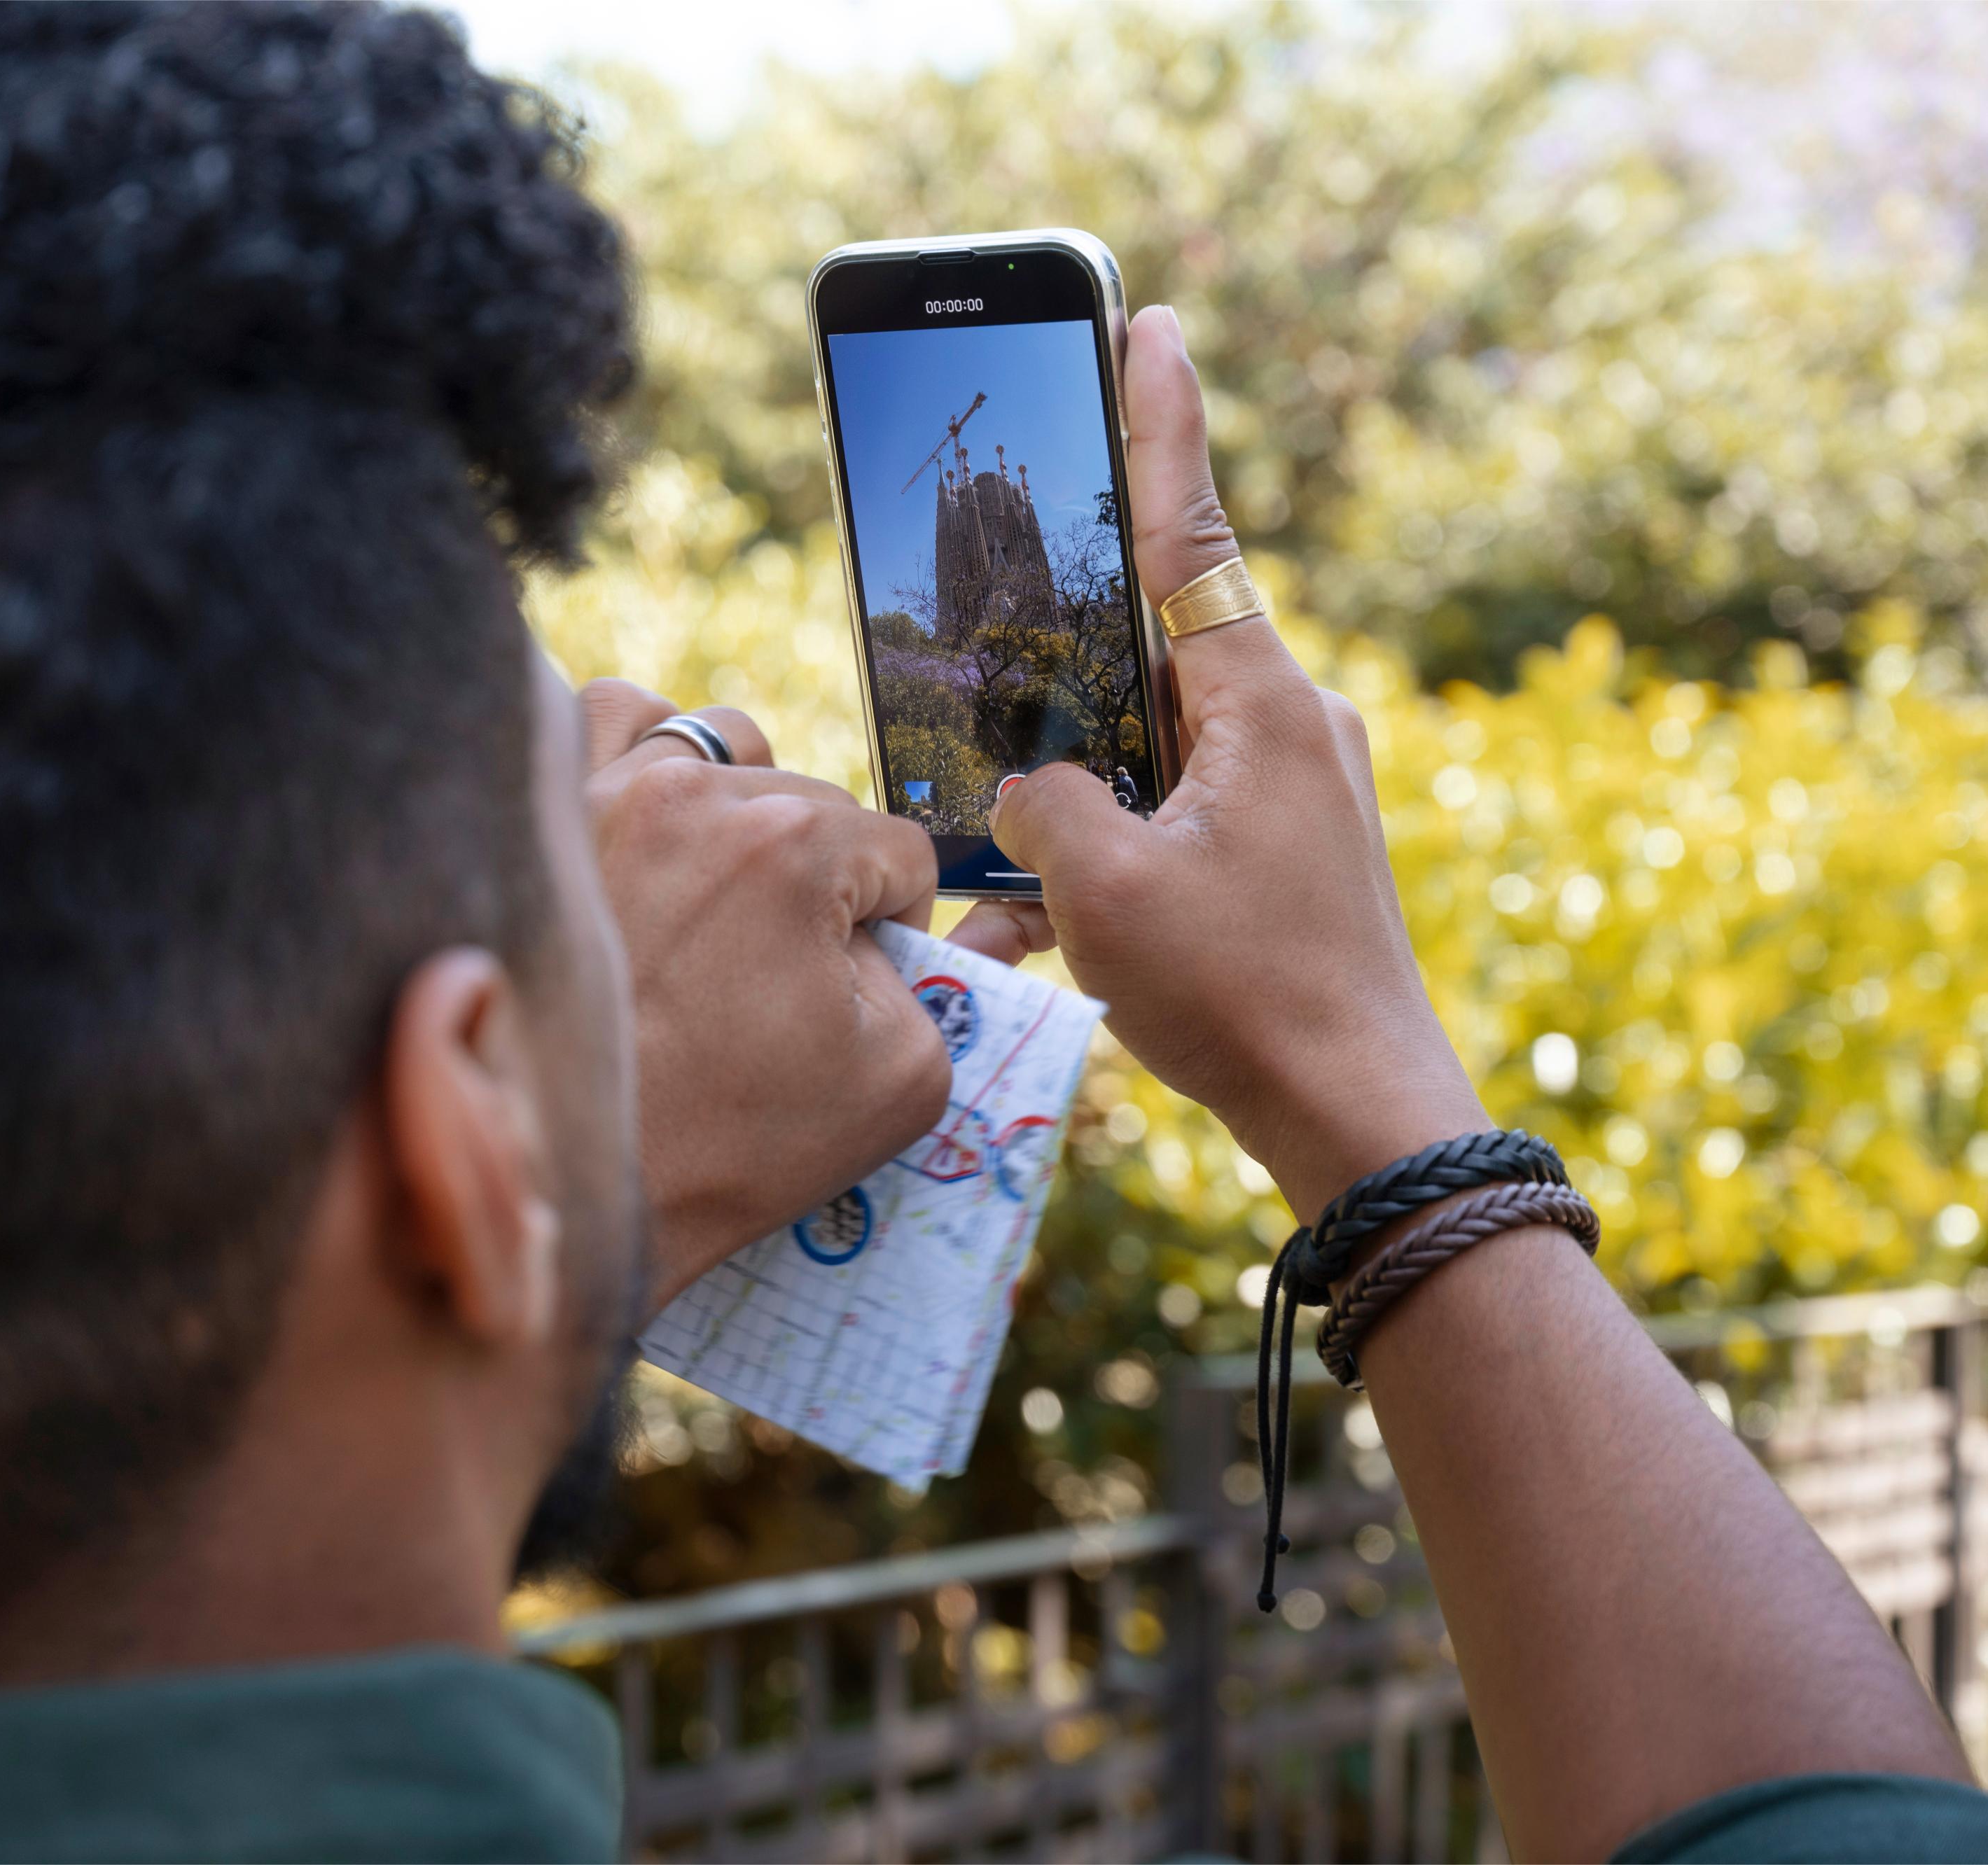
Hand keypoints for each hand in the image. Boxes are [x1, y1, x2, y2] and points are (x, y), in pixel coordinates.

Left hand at [582, 682, 953, 1311]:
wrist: (571, 1185)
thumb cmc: (731, 1143)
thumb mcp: (899, 1079)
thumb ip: (951, 982)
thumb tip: (923, 931)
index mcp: (793, 845)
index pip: (898, 850)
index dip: (893, 926)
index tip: (850, 987)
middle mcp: (693, 793)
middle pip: (810, 798)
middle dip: (815, 877)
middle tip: (776, 971)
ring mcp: (602, 793)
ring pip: (717, 744)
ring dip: (739, 801)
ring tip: (718, 889)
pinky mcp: (543, 816)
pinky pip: (606, 721)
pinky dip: (640, 752)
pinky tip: (648, 820)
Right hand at [949, 306, 1487, 1220]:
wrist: (1365, 1123)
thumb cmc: (1246, 999)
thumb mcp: (1102, 891)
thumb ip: (1040, 806)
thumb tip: (1029, 791)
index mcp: (1262, 705)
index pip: (1194, 533)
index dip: (1164, 426)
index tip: (1156, 327)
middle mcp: (1293, 728)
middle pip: (1155, 651)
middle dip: (1070, 672)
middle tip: (1011, 667)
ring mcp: (1297, 792)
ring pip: (1152, 754)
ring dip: (1078, 807)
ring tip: (1025, 897)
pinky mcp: (1288, 854)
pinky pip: (1176, 822)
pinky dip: (1112, 865)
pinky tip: (1052, 944)